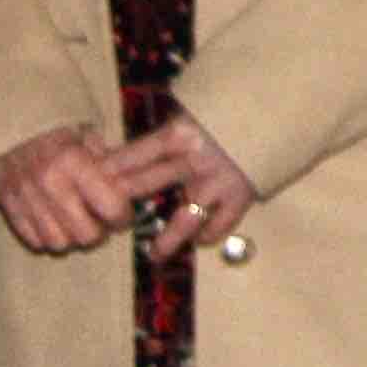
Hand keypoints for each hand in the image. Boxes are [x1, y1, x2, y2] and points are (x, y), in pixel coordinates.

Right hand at [0, 123, 142, 255]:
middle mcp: (50, 183)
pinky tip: (53, 222)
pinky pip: (34, 241)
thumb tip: (132, 187)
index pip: (110, 207)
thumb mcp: (86, 134)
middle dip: (99, 232)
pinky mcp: (9, 207)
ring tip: (76, 223)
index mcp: (73, 160)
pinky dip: (47, 237)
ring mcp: (26, 198)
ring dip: (72, 237)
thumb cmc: (52, 127)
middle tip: (100, 221)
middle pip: (86, 235)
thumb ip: (108, 162)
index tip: (122, 212)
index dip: (122, 215)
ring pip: (59, 244)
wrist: (5, 120)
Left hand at [100, 112, 262, 264]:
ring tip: (154, 254)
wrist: (276, 113)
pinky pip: (219, 224)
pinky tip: (198, 239)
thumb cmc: (227, 113)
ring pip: (186, 218)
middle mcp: (196, 159)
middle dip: (123, 200)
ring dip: (168, 239)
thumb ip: (166, 134)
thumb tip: (127, 148)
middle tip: (103, 217)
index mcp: (181, 133)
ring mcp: (218, 182)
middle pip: (149, 182)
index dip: (113, 167)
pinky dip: (208, 234)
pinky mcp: (241, 197)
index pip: (137, 153)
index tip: (91, 179)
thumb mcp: (193, 113)